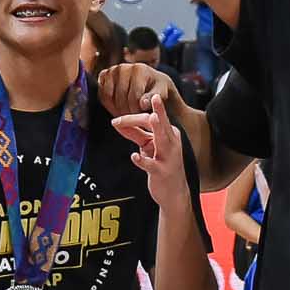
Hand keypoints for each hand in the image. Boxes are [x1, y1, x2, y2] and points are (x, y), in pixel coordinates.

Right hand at [97, 62, 179, 119]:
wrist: (150, 82)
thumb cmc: (157, 89)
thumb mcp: (162, 93)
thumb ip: (153, 98)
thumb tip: (143, 103)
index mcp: (140, 69)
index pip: (134, 97)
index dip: (138, 111)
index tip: (141, 118)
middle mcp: (124, 67)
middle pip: (120, 98)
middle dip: (127, 112)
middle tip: (133, 120)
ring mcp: (112, 70)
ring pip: (109, 97)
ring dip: (117, 110)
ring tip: (127, 116)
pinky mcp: (104, 75)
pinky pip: (102, 95)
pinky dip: (108, 105)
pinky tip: (118, 109)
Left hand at [115, 92, 188, 209]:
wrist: (173, 193)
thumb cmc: (161, 165)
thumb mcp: (148, 146)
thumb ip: (135, 134)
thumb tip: (118, 122)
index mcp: (169, 134)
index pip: (151, 120)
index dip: (133, 118)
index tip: (116, 120)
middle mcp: (171, 142)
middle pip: (161, 124)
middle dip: (159, 110)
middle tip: (155, 97)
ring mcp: (168, 157)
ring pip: (163, 139)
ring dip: (158, 128)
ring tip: (153, 118)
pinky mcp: (162, 171)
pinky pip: (151, 164)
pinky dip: (142, 160)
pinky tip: (134, 156)